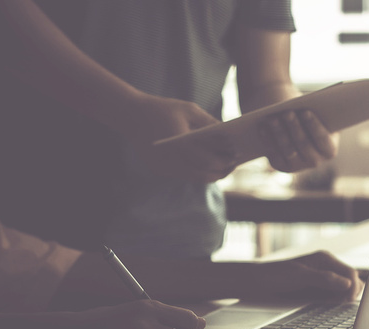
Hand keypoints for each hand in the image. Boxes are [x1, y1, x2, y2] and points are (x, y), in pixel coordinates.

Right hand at [124, 92, 241, 182]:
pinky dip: (197, 171)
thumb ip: (210, 123)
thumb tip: (230, 134)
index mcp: (179, 144)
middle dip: (221, 172)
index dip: (224, 162)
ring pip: (194, 178)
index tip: (237, 158)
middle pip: (203, 176)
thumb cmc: (163, 109)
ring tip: (223, 166)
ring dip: (210, 174)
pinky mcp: (159, 170)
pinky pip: (184, 175)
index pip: (208, 162)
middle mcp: (171, 160)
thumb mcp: (189, 110)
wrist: (131, 116)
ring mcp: (164, 168)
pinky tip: (207, 164)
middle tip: (233, 166)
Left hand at [243, 251, 362, 300]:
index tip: (349, 301)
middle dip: (351, 293)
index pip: (350, 273)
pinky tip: (331, 307)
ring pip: (345, 290)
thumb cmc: (275, 275)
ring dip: (344, 299)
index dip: (353, 287)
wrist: (257, 283)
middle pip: (351, 281)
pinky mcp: (318, 290)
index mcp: (325, 259)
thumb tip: (348, 284)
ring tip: (338, 307)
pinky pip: (335, 297)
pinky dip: (336, 302)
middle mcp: (327, 268)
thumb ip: (324, 279)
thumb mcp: (300, 277)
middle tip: (343, 305)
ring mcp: (324, 280)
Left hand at [259, 110, 338, 172]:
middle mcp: (315, 161)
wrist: (296, 127)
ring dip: (279, 133)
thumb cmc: (310, 116)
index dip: (314, 125)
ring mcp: (298, 166)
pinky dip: (268, 140)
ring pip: (287, 149)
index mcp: (329, 150)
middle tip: (287, 113)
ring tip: (272, 118)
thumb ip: (315, 114)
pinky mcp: (282, 166)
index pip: (322, 139)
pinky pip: (274, 154)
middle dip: (294, 127)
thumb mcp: (317, 115)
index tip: (305, 112)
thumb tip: (305, 108)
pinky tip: (263, 127)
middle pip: (304, 144)